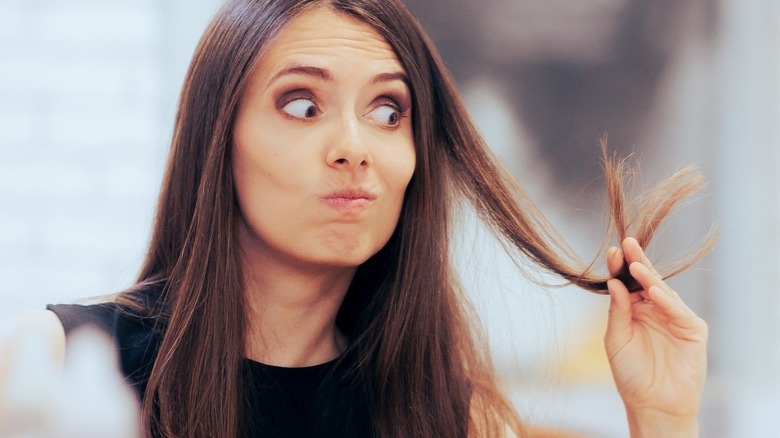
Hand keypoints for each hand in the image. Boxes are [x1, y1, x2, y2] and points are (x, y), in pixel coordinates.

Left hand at [604, 238, 706, 436]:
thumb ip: (617, 311)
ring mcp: (675, 318)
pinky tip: (654, 291)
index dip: (621, 268)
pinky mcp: (692, 330)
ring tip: (636, 265)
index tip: (612, 252)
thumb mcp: (616, 340)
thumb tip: (614, 283)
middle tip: (627, 244)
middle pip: (646, 281)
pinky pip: (679, 312)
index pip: (628, 283)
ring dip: (650, 278)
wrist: (652, 404)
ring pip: (663, 292)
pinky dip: (667, 301)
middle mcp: (656, 309)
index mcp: (635, 309)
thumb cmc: (631, 374)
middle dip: (637, 262)